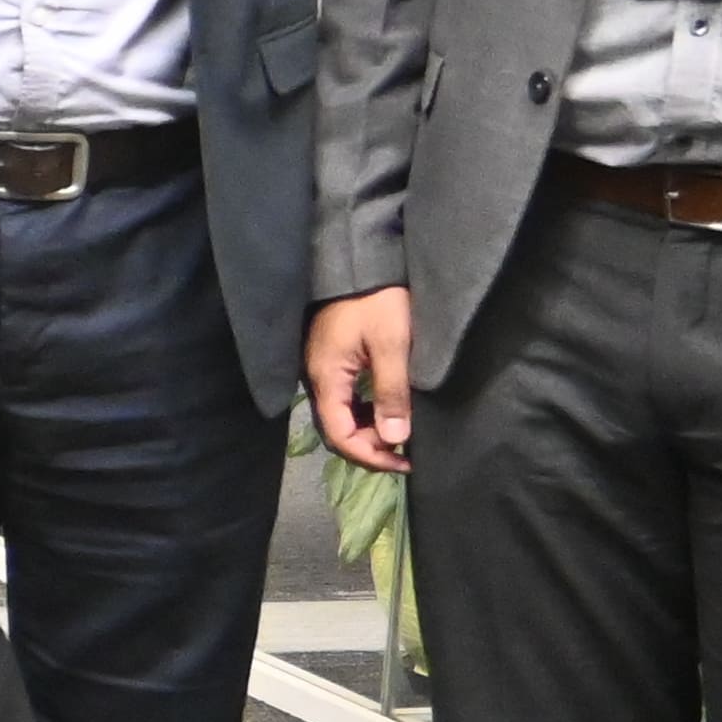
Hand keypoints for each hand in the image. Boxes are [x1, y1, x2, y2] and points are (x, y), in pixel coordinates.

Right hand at [303, 287, 413, 473]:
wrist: (359, 259)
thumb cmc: (378, 300)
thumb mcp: (392, 345)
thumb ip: (391, 393)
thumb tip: (395, 439)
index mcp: (326, 378)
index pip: (339, 436)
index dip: (371, 456)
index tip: (404, 462)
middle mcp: (315, 377)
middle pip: (336, 429)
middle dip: (370, 447)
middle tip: (406, 450)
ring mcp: (320, 367)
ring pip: (339, 415)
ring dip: (368, 430)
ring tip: (400, 432)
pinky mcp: (330, 358)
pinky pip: (343, 397)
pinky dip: (364, 411)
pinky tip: (385, 408)